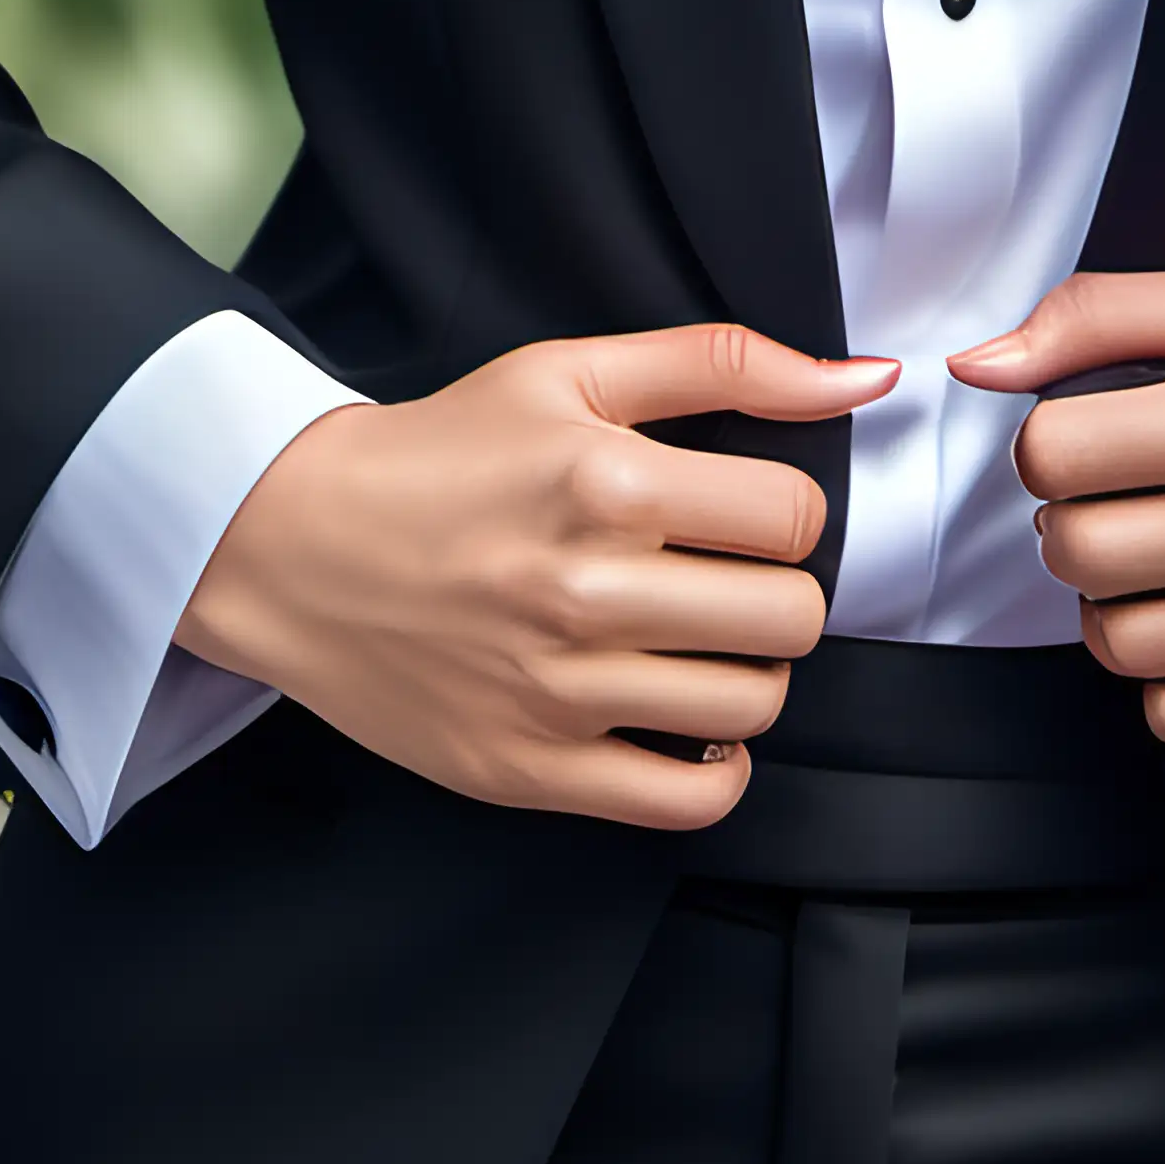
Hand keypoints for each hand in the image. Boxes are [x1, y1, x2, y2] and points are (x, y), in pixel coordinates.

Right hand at [174, 324, 891, 829]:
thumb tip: (870, 378)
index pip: (797, 514)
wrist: (294, 545)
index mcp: (604, 483)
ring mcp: (556, 693)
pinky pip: (688, 800)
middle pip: (793, 615)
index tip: (735, 509)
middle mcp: (584, 593)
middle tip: (721, 576)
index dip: (783, 508)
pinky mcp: (528, 771)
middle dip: (777, 589)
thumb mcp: (571, 371)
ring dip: (748, 670)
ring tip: (697, 639)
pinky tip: (688, 719)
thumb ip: (726, 363)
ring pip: (753, 704)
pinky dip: (715, 766)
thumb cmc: (443, 452)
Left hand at [950, 273, 1164, 743]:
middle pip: (1070, 553)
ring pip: (1113, 642)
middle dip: (1073, 519)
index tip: (1092, 437)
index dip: (1053, 442)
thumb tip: (977, 364)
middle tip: (1123, 496)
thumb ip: (1095, 318)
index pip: (1053, 456)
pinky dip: (1164, 671)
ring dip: (1113, 598)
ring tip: (1162, 554)